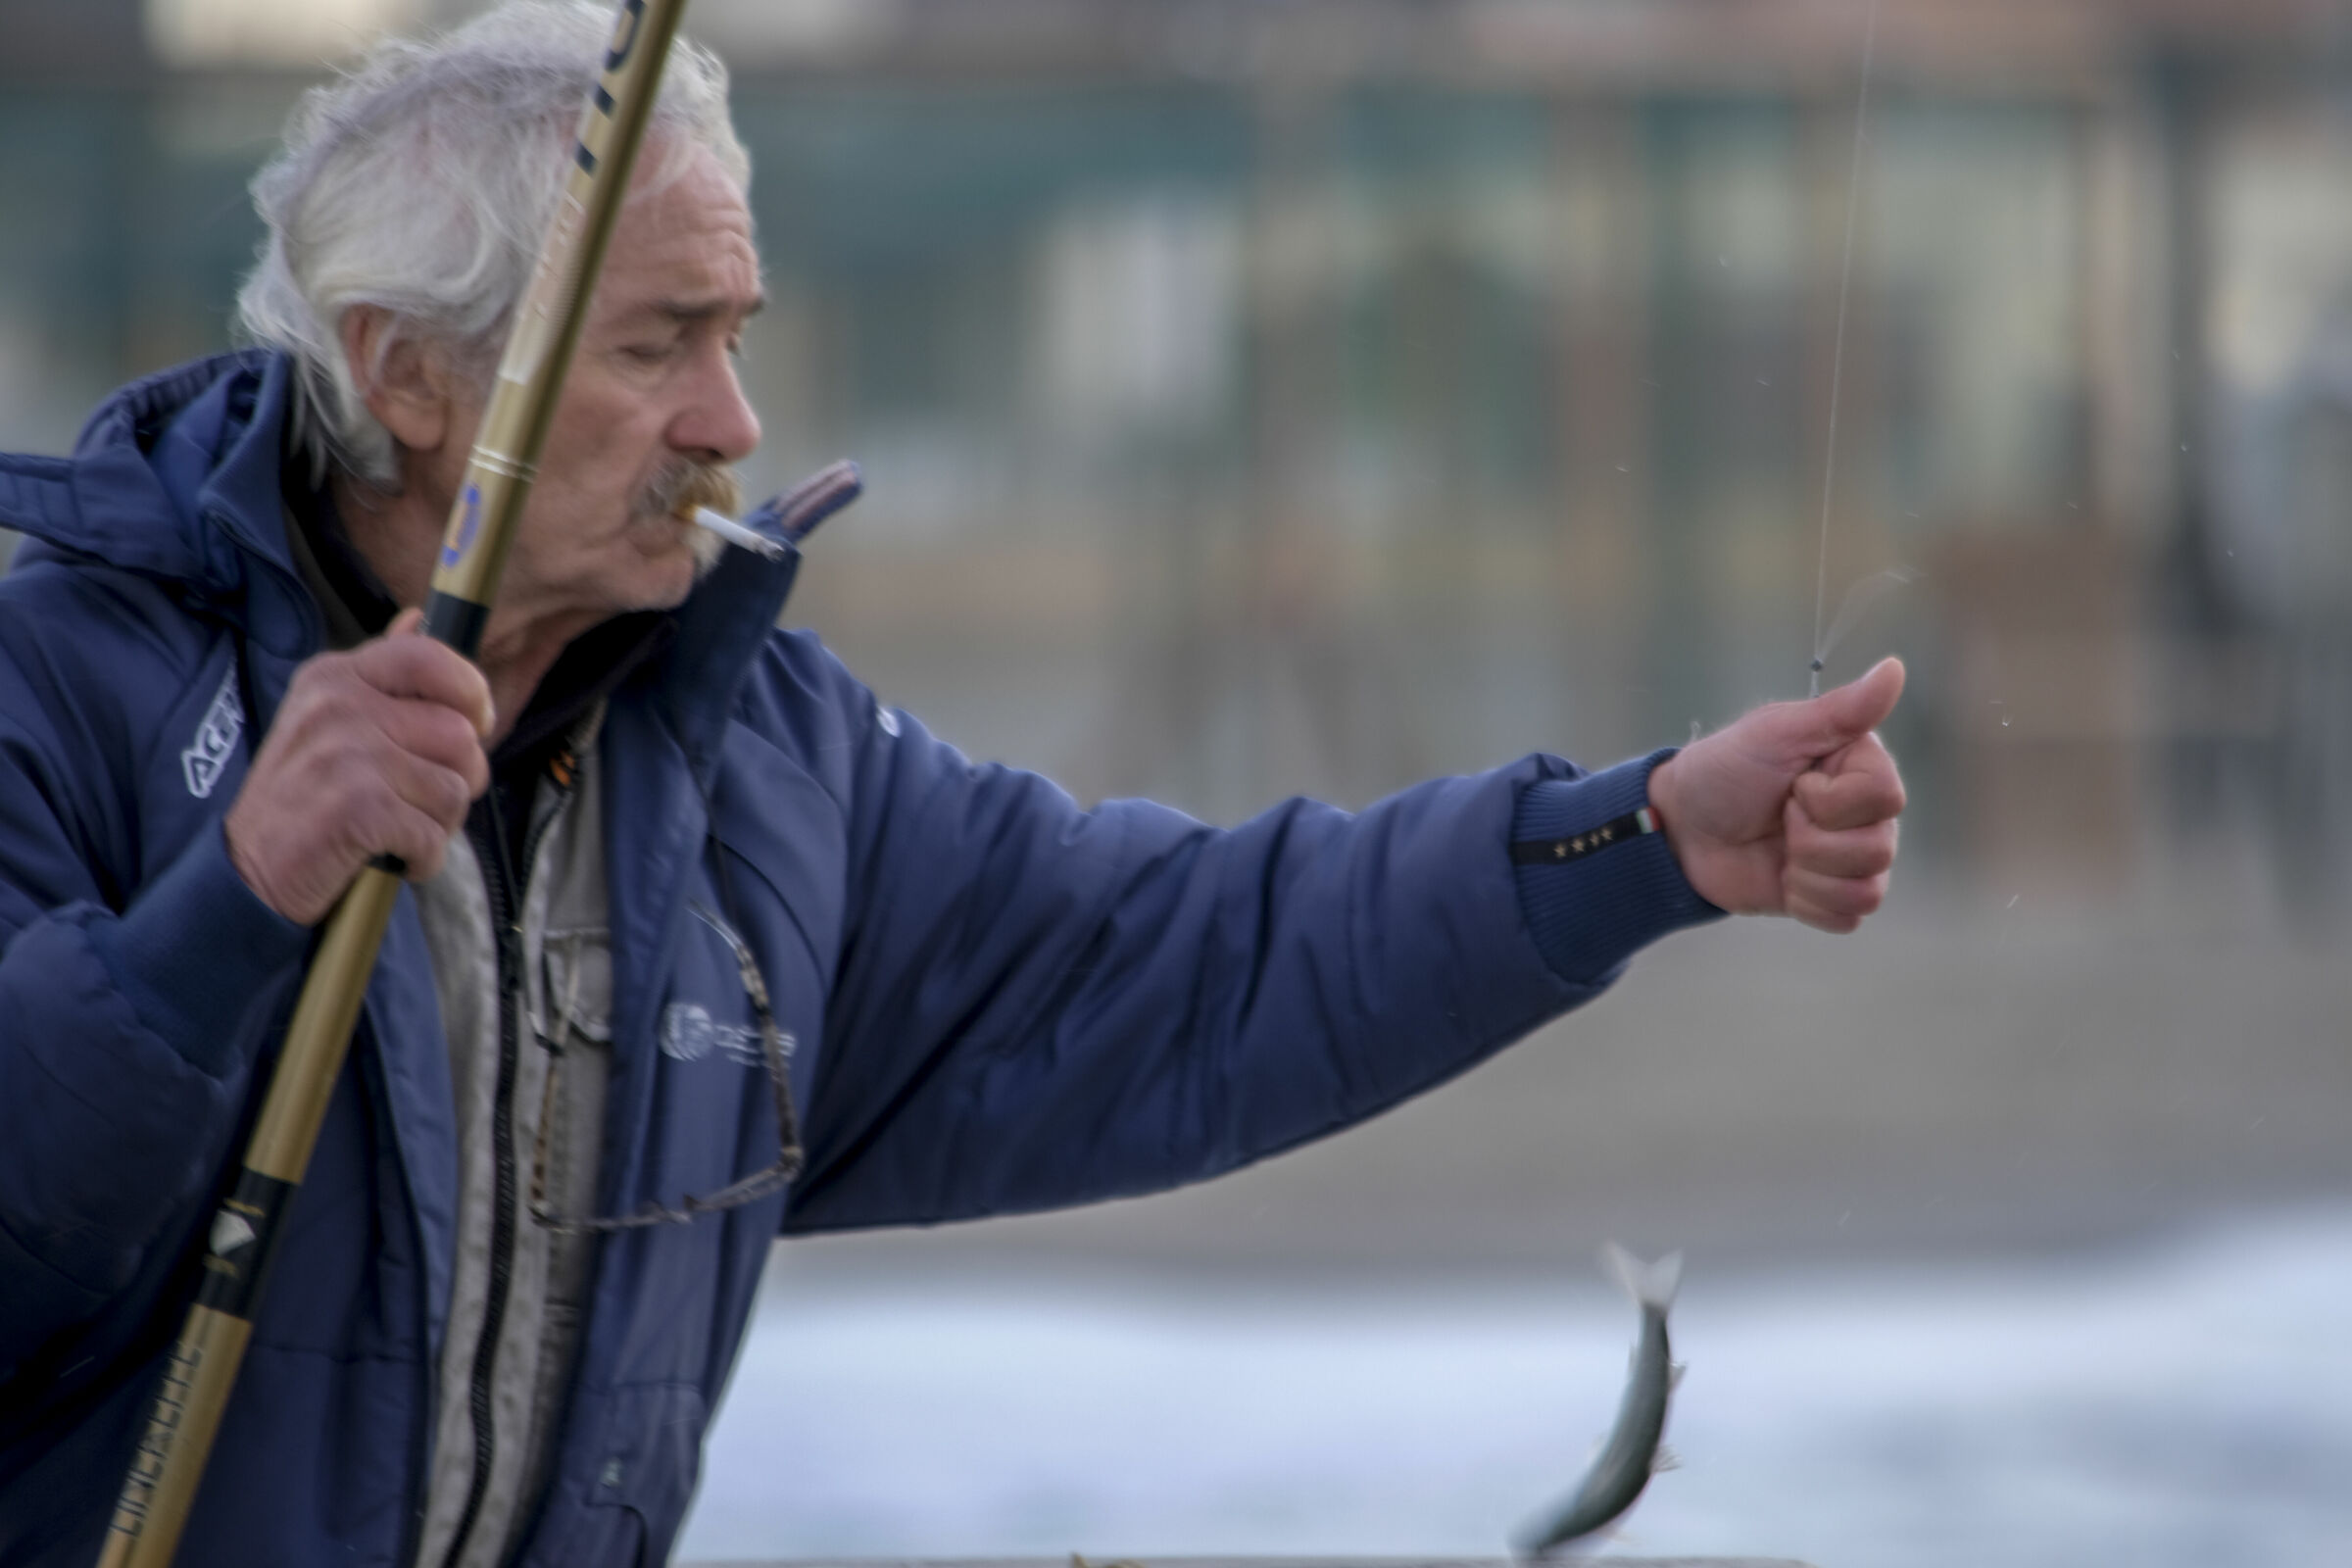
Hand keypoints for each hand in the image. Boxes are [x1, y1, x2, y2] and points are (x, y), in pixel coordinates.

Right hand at [225, 608, 494, 924]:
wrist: (248, 873)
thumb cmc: (304, 800)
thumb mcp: (330, 721)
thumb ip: (382, 675)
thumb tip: (419, 618)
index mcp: (334, 676)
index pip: (428, 656)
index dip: (470, 692)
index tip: (474, 723)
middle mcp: (338, 705)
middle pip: (460, 734)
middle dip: (459, 777)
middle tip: (421, 800)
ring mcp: (347, 753)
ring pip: (456, 787)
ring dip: (441, 823)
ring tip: (401, 830)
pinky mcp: (358, 806)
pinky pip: (435, 833)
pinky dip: (424, 859)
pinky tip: (394, 858)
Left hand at [1645, 658, 1906, 933]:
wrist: (1681, 830)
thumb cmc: (1723, 771)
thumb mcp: (1775, 733)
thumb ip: (1840, 710)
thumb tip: (1895, 667)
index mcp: (1860, 767)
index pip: (1886, 797)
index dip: (1832, 800)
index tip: (1794, 784)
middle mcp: (1865, 814)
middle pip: (1879, 848)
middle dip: (1813, 839)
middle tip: (1780, 817)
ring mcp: (1849, 858)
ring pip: (1867, 888)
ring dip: (1809, 873)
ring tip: (1779, 849)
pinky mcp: (1829, 896)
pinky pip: (1848, 917)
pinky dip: (1808, 903)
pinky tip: (1782, 879)